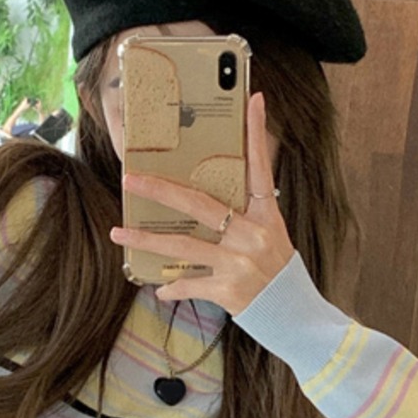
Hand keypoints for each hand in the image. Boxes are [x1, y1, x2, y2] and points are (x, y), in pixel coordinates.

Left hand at [111, 93, 302, 314]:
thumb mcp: (273, 237)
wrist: (298, 316)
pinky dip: (173, 288)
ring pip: (182, 246)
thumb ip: (248, 217)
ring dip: (146, 241)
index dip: (256, 134)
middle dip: (160, 190)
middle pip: (198, 204)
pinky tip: (159, 287)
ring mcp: (238, 262)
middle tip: (130, 178)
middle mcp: (251, 235)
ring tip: (119, 234)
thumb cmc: (280, 275)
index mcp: (266, 216)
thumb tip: (217, 202)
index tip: (253, 101)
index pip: (260, 168)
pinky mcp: (228, 289)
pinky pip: (190, 285)